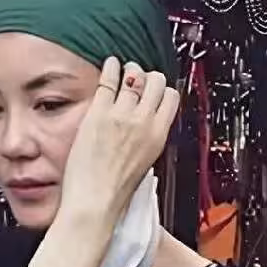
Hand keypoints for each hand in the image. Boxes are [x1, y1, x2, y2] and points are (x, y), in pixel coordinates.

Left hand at [58, 57, 178, 230]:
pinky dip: (110, 68)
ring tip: (124, 70)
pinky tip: (110, 65)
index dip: (162, 90)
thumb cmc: (116, 190)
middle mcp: (143, 121)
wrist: (95, 201)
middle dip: (148, 77)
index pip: (171, 97)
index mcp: (158, 135)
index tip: (155, 89)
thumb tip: (145, 123)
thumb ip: (148, 138)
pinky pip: (108, 80)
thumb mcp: (145, 162)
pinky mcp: (98, 113)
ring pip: (134, 76)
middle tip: (139, 78)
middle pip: (155, 81)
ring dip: (129, 70)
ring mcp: (120, 114)